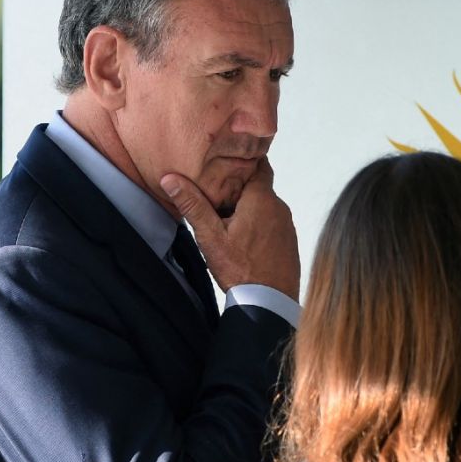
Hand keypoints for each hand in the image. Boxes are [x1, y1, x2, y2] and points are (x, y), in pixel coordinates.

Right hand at [159, 158, 300, 299]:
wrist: (271, 303)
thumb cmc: (241, 270)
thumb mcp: (210, 236)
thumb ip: (193, 205)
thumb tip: (171, 179)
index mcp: (262, 199)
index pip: (259, 164)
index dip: (244, 158)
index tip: (227, 158)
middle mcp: (279, 207)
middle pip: (259, 186)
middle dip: (240, 185)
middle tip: (216, 189)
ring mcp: (287, 225)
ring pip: (266, 205)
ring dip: (249, 206)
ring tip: (225, 215)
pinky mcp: (289, 241)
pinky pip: (273, 223)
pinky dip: (259, 223)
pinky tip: (242, 237)